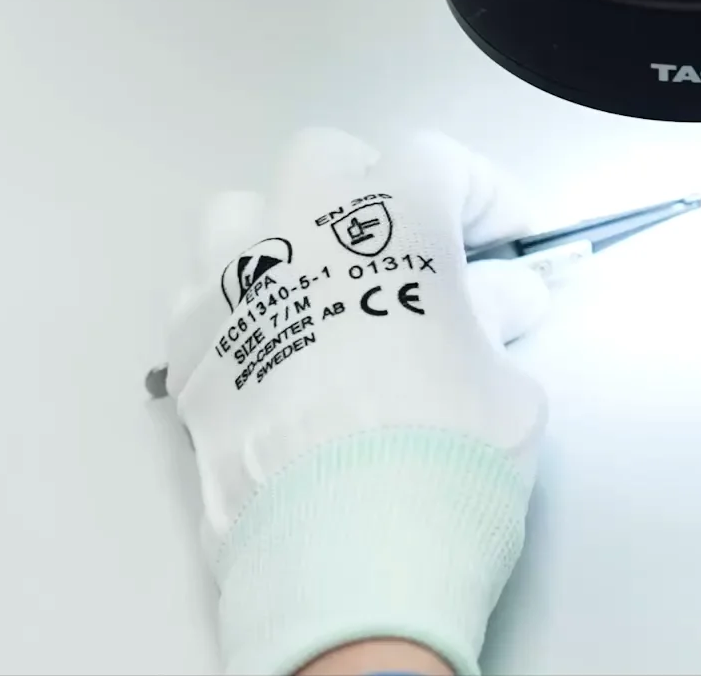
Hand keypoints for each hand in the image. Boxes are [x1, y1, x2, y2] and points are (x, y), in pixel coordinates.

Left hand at [164, 128, 552, 674]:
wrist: (344, 538)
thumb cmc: (446, 448)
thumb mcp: (508, 381)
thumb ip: (497, 317)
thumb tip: (500, 293)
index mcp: (397, 212)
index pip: (445, 163)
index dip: (489, 197)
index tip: (515, 240)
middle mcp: (301, 222)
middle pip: (329, 162)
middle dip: (372, 191)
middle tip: (412, 252)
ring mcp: (231, 280)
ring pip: (243, 214)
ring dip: (285, 236)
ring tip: (323, 290)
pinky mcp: (185, 344)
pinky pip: (205, 296)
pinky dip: (241, 308)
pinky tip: (275, 351)